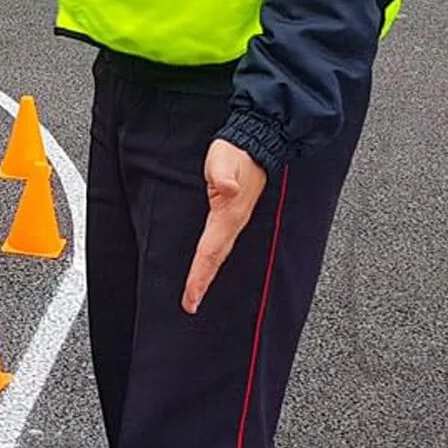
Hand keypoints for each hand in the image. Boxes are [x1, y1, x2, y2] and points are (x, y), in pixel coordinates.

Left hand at [182, 139, 267, 313]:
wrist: (256, 143)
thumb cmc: (236, 151)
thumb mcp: (223, 159)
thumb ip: (222, 174)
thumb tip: (226, 189)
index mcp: (228, 215)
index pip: (210, 252)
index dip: (200, 275)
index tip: (191, 296)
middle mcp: (233, 222)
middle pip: (215, 259)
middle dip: (202, 282)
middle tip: (190, 304)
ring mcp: (234, 219)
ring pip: (218, 253)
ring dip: (207, 273)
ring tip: (196, 292)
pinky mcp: (231, 213)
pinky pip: (219, 243)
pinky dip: (212, 258)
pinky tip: (208, 263)